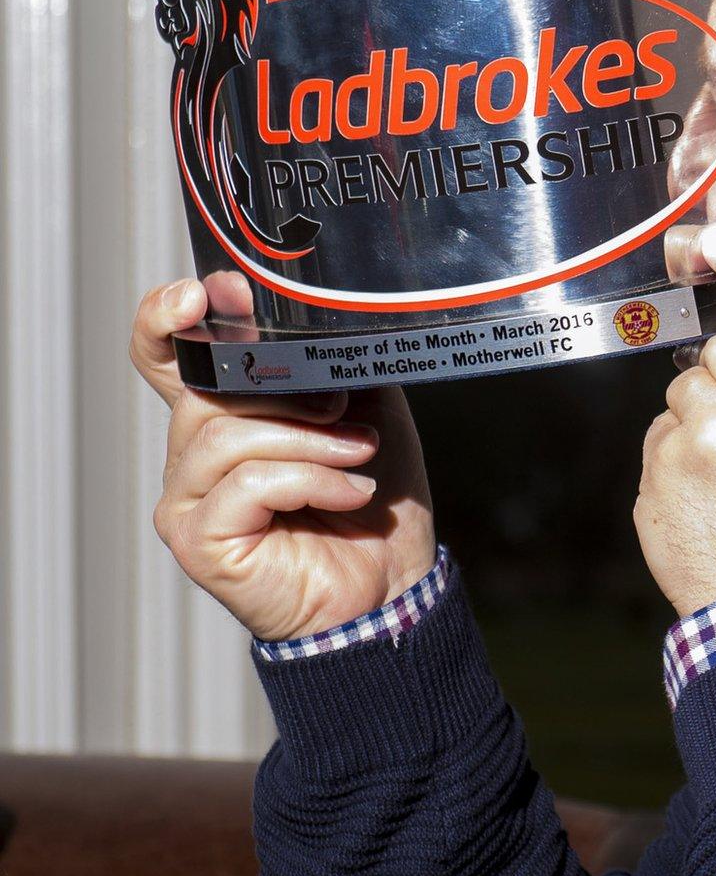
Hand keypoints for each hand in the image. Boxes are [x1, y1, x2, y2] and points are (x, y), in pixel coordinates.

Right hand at [131, 273, 436, 642]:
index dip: (168, 316)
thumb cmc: (374, 500)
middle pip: (206, 391)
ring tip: (360, 457)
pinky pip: (246, 484)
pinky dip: (310, 481)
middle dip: (287, 393)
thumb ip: (328, 364)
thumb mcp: (363, 409)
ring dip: (309, 441)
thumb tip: (316, 320)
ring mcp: (188, 499)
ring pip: (226, 436)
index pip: (164, 354)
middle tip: (345, 410)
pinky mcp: (198, 539)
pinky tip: (350, 494)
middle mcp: (193, 455)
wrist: (392, 583)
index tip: (211, 292)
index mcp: (224, 415)